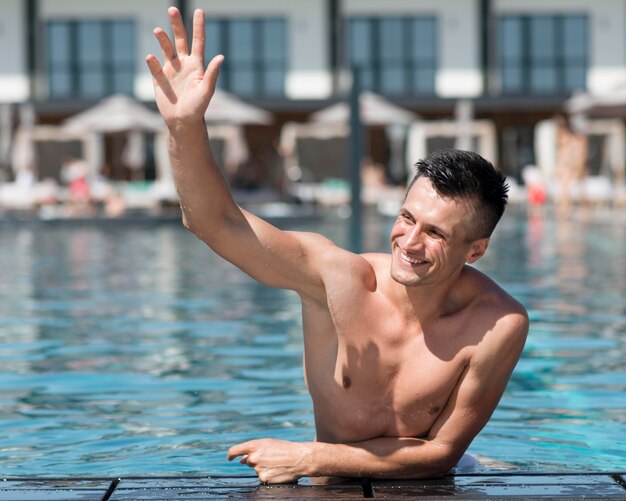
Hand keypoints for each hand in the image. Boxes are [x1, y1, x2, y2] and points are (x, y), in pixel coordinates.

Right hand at [146, 7, 222, 126]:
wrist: (183, 122)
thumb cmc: (198, 108)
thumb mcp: (206, 91)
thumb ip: (212, 74)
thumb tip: (220, 57)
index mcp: (197, 65)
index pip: (198, 41)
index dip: (199, 26)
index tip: (199, 11)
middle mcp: (183, 64)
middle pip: (180, 40)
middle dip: (176, 25)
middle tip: (172, 9)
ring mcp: (171, 71)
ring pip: (166, 49)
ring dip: (162, 39)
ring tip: (158, 30)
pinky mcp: (159, 80)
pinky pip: (155, 67)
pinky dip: (152, 62)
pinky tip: (151, 58)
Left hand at [227, 438, 312, 483]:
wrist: (298, 458)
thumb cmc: (284, 448)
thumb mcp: (268, 444)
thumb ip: (253, 450)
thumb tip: (241, 460)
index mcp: (253, 446)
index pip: (234, 451)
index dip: (231, 455)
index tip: (230, 458)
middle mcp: (253, 457)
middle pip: (248, 461)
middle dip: (255, 461)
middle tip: (270, 459)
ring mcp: (258, 469)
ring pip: (256, 470)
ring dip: (263, 467)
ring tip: (277, 463)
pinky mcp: (263, 479)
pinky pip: (262, 478)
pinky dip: (268, 475)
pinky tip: (277, 471)